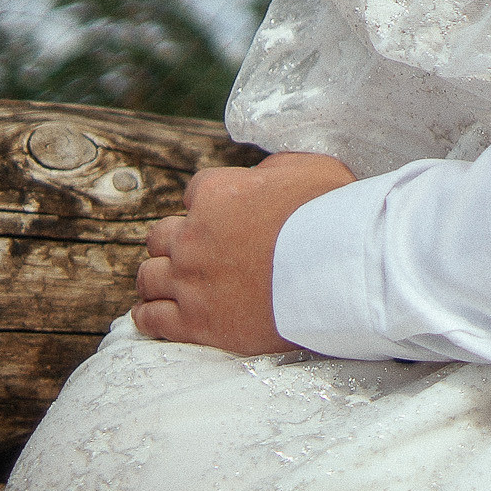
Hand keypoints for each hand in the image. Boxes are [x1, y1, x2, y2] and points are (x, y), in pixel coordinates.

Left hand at [133, 152, 354, 353]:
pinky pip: (151, 319)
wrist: (341, 273)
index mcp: (217, 194)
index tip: (228, 219)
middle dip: (179, 242)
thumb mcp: (312, 167)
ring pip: (149, 277)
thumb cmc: (334, 216)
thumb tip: (260, 174)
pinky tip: (157, 314)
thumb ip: (274, 168)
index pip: (194, 193)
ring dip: (161, 277)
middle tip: (200, 253)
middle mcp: (194, 236)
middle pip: (161, 236)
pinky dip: (150, 315)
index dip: (212, 205)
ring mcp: (191, 281)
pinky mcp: (197, 323)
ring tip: (175, 284)